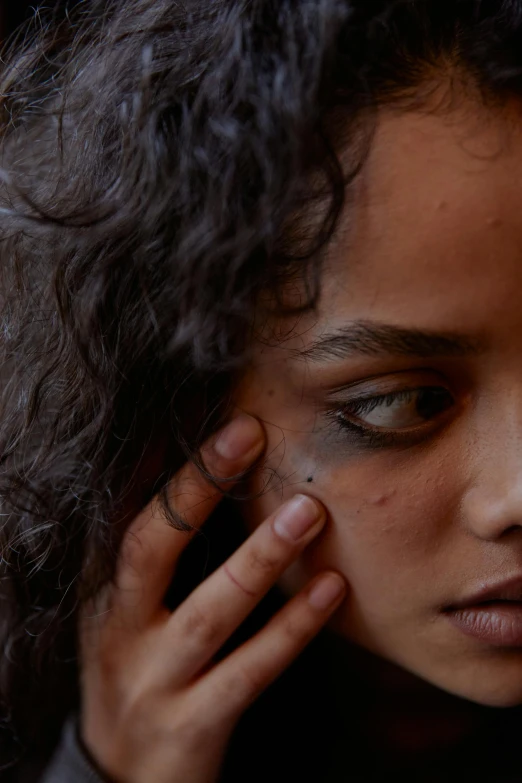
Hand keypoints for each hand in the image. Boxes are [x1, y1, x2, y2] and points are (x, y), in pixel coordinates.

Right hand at [78, 414, 345, 782]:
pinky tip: (330, 589)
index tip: (231, 427)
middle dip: (198, 490)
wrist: (119, 777)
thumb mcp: (126, 612)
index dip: (180, 472)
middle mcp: (120, 631)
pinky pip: (250, 671)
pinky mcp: (192, 726)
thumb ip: (155, 556)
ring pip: (210, 612)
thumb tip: (195, 476)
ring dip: (259, 558)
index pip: (136, 519)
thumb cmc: (136, 670)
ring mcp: (153, 682)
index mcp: (105, 594)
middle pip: (151, 550)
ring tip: (308, 510)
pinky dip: (292, 628)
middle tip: (249, 436)